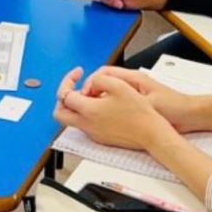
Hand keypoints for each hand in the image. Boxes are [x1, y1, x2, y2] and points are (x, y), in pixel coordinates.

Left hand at [54, 66, 176, 149]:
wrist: (152, 133)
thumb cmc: (139, 112)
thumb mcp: (119, 85)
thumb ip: (98, 79)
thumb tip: (89, 84)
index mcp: (89, 111)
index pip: (64, 95)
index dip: (68, 80)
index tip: (78, 73)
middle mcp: (87, 125)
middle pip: (60, 113)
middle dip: (63, 98)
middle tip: (73, 87)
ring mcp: (93, 133)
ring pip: (72, 119)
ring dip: (76, 105)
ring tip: (92, 94)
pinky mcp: (101, 138)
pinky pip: (85, 125)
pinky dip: (87, 113)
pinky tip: (101, 105)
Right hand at [87, 66, 198, 131]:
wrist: (190, 115)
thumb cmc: (174, 107)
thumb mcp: (149, 102)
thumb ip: (129, 99)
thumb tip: (107, 100)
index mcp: (133, 78)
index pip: (103, 73)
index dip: (91, 83)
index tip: (86, 96)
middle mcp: (131, 83)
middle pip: (103, 82)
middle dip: (91, 92)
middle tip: (85, 105)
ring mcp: (133, 93)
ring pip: (108, 92)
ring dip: (98, 100)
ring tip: (93, 112)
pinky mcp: (136, 103)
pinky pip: (115, 103)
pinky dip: (107, 108)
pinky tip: (106, 119)